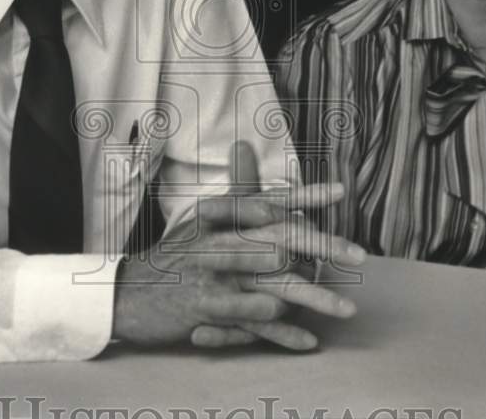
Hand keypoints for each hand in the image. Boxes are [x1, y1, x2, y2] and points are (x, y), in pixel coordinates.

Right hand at [112, 142, 363, 350]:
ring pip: (271, 284)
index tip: (339, 191)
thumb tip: (246, 145)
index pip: (266, 200)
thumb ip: (233, 189)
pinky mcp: (203, 309)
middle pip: (278, 239)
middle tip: (359, 255)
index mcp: (217, 216)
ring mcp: (210, 276)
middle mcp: (216, 240)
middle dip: (322, 247)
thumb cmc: (175, 254)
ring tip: (346, 308)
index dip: (304, 195)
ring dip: (313, 298)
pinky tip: (309, 340)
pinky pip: (250, 322)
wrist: (126, 294)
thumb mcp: (201, 219)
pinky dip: (281, 333)